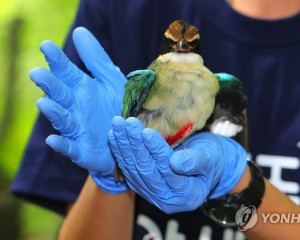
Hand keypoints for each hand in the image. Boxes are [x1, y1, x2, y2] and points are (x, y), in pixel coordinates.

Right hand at [30, 27, 127, 193]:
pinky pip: (71, 148)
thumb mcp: (111, 81)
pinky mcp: (83, 150)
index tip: (46, 45)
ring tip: (44, 103)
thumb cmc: (118, 108)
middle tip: (38, 73)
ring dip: (53, 112)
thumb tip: (79, 31)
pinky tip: (53, 140)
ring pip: (63, 120)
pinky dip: (62, 144)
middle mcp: (76, 107)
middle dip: (50, 85)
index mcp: (82, 89)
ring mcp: (78, 129)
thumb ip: (96, 59)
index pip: (66, 72)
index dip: (57, 60)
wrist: (131, 140)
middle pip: (60, 94)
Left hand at [109, 116, 247, 212]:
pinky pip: (129, 169)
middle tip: (126, 123)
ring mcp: (154, 195)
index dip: (156, 152)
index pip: (167, 172)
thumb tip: (176, 163)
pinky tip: (114, 136)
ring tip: (117, 125)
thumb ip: (195, 161)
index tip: (146, 132)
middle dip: (134, 145)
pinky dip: (121, 152)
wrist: (208, 165)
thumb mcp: (210, 158)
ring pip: (134, 169)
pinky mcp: (144, 187)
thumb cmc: (213, 159)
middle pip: (147, 171)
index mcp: (187, 196)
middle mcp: (168, 200)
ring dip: (123, 146)